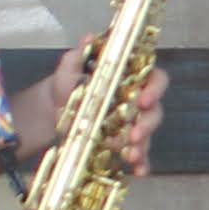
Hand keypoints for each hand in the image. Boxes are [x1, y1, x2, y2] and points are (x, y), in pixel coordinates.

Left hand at [24, 57, 163, 173]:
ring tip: (129, 155)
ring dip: (142, 146)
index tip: (142, 100)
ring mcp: (132, 123)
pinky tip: (140, 171)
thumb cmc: (67, 83)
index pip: (155, 79)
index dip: (155, 89)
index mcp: (131, 79)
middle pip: (155, 111)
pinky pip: (139, 154)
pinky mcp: (124, 143)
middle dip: (147, 124)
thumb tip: (88, 38)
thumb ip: (79, 54)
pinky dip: (142, 163)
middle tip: (134, 135)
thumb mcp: (70, 67)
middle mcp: (137, 101)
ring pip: (147, 134)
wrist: (53, 108)